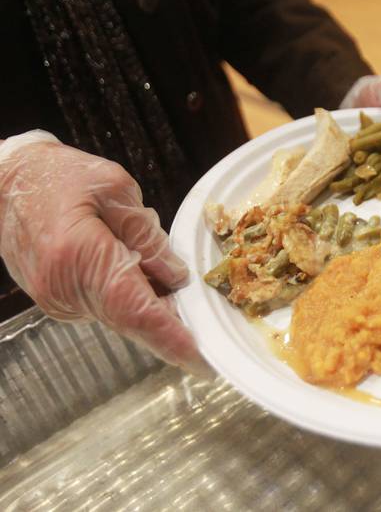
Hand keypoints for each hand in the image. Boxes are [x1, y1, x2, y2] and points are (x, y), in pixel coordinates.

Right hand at [0, 131, 207, 375]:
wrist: (4, 182)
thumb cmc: (59, 177)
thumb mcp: (114, 189)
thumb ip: (147, 235)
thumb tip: (177, 276)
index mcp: (79, 254)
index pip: (135, 309)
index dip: (172, 338)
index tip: (202, 360)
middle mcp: (65, 288)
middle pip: (132, 319)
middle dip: (172, 319)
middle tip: (203, 315)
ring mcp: (58, 300)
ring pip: (122, 315)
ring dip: (151, 302)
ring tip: (158, 268)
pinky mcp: (58, 302)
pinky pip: (107, 308)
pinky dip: (130, 297)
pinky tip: (134, 268)